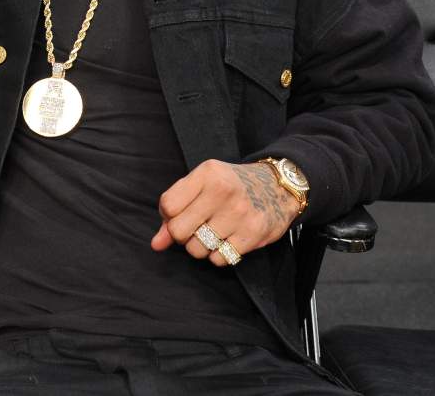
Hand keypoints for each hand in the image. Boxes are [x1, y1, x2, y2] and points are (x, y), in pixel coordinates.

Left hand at [150, 159, 297, 266]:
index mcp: (207, 174)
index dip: (169, 215)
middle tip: (196, 227)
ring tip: (213, 233)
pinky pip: (219, 259)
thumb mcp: (201, 185)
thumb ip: (174, 211)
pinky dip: (218, 255)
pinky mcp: (254, 234)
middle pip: (178, 231)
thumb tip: (156, 244)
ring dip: (201, 246)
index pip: (168, 206)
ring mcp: (240, 213)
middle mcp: (223, 191)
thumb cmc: (230, 186)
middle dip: (182, 234)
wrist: (278, 187)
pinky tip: (227, 240)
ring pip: (197, 249)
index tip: (182, 213)